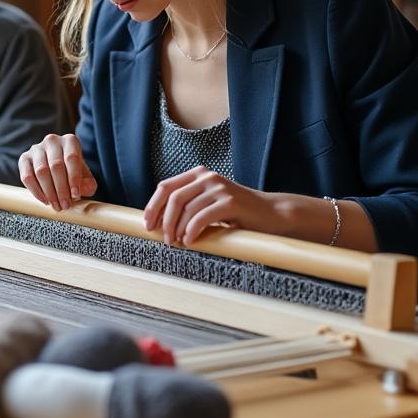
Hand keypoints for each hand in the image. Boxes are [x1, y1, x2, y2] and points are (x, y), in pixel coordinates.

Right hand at [19, 134, 98, 211]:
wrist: (56, 166)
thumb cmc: (72, 171)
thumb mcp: (85, 177)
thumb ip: (88, 184)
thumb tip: (79, 191)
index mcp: (70, 141)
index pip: (72, 158)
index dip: (74, 178)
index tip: (76, 195)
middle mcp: (52, 141)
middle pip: (56, 166)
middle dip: (61, 189)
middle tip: (65, 205)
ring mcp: (36, 148)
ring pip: (41, 171)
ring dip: (49, 192)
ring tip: (56, 206)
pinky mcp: (24, 158)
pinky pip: (27, 176)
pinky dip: (36, 191)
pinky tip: (45, 200)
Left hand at [143, 166, 278, 246]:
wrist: (270, 214)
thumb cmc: (236, 213)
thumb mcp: (208, 203)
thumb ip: (188, 205)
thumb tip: (158, 223)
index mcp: (199, 174)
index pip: (166, 187)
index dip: (153, 206)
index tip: (148, 224)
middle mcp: (208, 177)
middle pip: (173, 198)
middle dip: (164, 220)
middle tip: (164, 239)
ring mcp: (219, 188)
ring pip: (187, 209)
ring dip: (178, 229)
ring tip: (177, 242)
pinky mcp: (230, 202)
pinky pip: (202, 218)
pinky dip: (192, 231)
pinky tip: (190, 241)